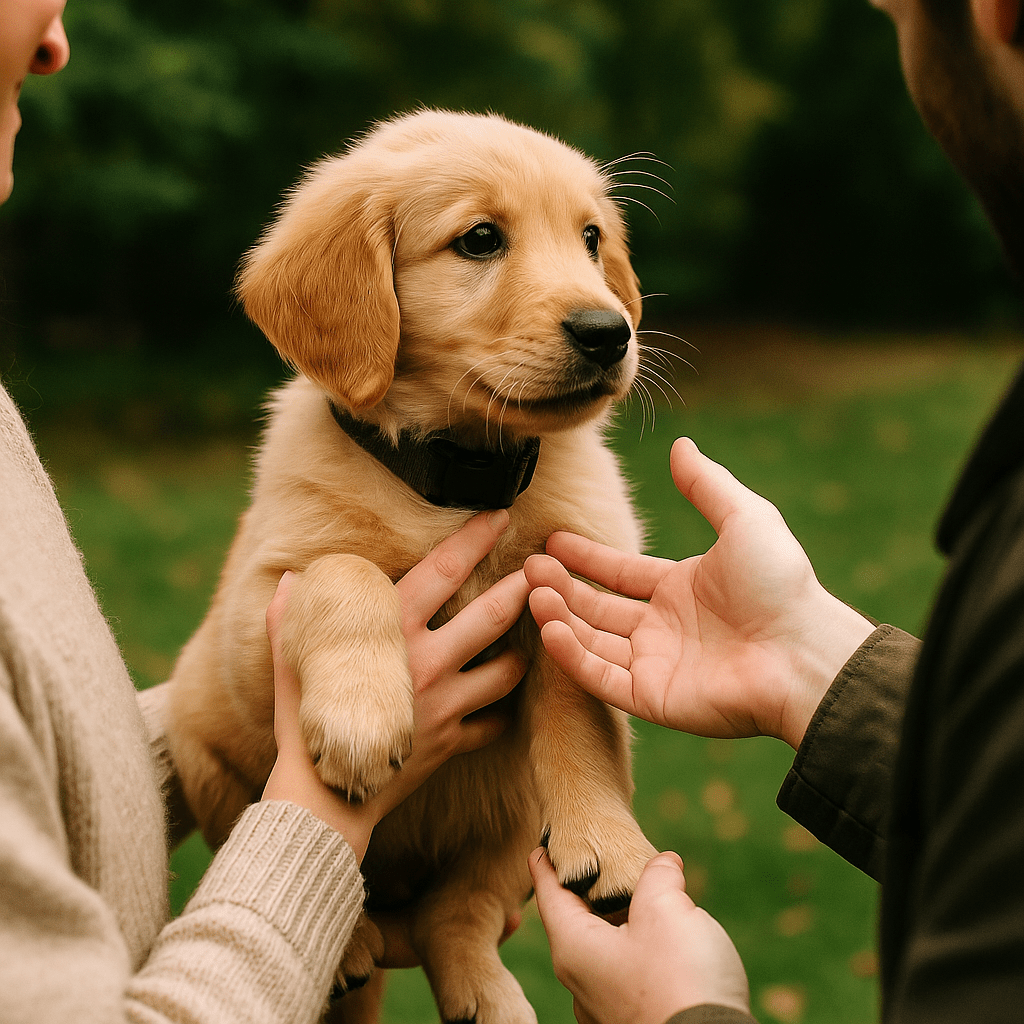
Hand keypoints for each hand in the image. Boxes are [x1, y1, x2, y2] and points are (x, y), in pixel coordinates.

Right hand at [262, 509, 528, 857]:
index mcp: (391, 631)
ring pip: (505, 670)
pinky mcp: (451, 742)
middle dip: (523, 589)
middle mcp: (426, 662)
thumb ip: (291, 615)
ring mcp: (444, 704)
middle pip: (490, 615)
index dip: (474, 539)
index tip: (500, 516)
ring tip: (536, 637)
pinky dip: (503, 714)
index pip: (442, 571)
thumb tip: (291, 578)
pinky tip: (505, 705)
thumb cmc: (301, 724)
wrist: (322, 800)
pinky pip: (493, 724)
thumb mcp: (292, 661)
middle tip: (545, 569)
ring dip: (523, 653)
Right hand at [526, 437, 873, 748]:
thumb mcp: (744, 518)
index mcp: (680, 589)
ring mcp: (655, 665)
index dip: (585, 558)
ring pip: (591, 641)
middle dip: (561, 587)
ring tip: (532, 592)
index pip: (619, 574)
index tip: (551, 543)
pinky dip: (572, 656)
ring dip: (559, 617)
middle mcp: (663, 628)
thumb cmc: (780, 584)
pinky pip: (601, 678)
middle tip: (528, 568)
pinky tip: (551, 627)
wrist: (803, 650)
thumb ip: (706, 484)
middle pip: (597, 607)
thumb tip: (680, 445)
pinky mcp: (653, 698)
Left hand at [530, 847, 749, 1023]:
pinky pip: (622, 975)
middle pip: (574, 923)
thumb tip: (664, 864)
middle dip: (585, 893)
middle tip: (595, 862)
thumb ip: (658, 876)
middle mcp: (580, 982)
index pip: (549, 895)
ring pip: (601, 952)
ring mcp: (603, 1008)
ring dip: (614, 924)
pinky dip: (632, 950)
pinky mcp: (630, 1020)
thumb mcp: (667, 910)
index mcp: (574, 948)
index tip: (540, 846)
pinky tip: (657, 942)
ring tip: (634, 898)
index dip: (546, 865)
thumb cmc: (680, 980)